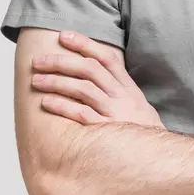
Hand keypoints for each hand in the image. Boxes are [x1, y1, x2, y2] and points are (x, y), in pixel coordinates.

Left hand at [31, 31, 164, 128]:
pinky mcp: (105, 131)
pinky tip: (46, 102)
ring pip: (83, 89)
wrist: (156, 158)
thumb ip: (118, 88)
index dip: (85, 44)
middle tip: (38, 61)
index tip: (63, 36)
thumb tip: (96, 71)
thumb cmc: (140, 131)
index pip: (106, 58)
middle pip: (90, 70)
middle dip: (61, 62)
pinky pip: (81, 114)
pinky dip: (62, 106)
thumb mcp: (136, 105)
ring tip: (37, 80)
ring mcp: (114, 113)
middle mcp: (122, 97)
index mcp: (128, 88)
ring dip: (57, 82)